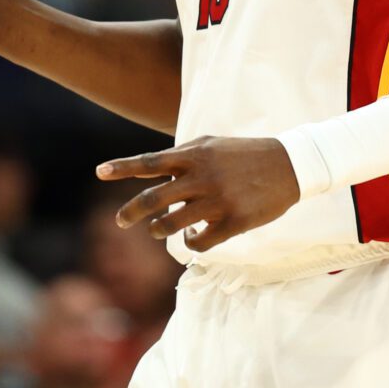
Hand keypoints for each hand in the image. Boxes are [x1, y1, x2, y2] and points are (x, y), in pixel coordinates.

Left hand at [97, 136, 300, 251]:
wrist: (289, 165)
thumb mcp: (212, 145)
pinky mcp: (233, 222)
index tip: (99, 172)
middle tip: (120, 221)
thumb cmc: (245, 153)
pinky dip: (190, 243)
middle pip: (154, 199)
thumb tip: (150, 169)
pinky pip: (199, 242)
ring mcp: (217, 201)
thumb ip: (182, 156)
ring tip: (156, 229)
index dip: (123, 167)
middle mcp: (202, 177)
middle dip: (131, 212)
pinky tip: (192, 238)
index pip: (150, 161)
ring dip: (159, 230)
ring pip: (171, 225)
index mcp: (195, 155)